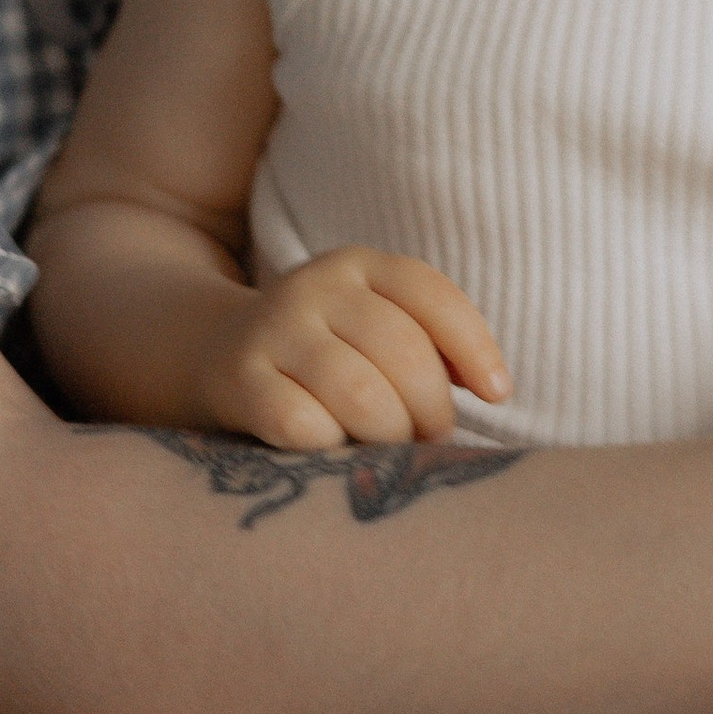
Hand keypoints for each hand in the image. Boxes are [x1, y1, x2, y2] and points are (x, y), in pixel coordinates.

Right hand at [194, 246, 508, 450]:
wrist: (214, 353)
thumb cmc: (327, 354)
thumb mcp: (376, 326)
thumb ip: (432, 344)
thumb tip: (494, 387)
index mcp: (359, 264)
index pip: (431, 295)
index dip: (475, 347)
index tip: (498, 395)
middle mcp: (314, 286)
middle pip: (402, 351)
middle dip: (432, 408)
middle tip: (431, 436)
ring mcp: (272, 330)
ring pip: (360, 393)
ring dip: (390, 434)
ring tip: (390, 446)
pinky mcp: (238, 379)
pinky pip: (304, 425)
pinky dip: (333, 448)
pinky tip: (335, 449)